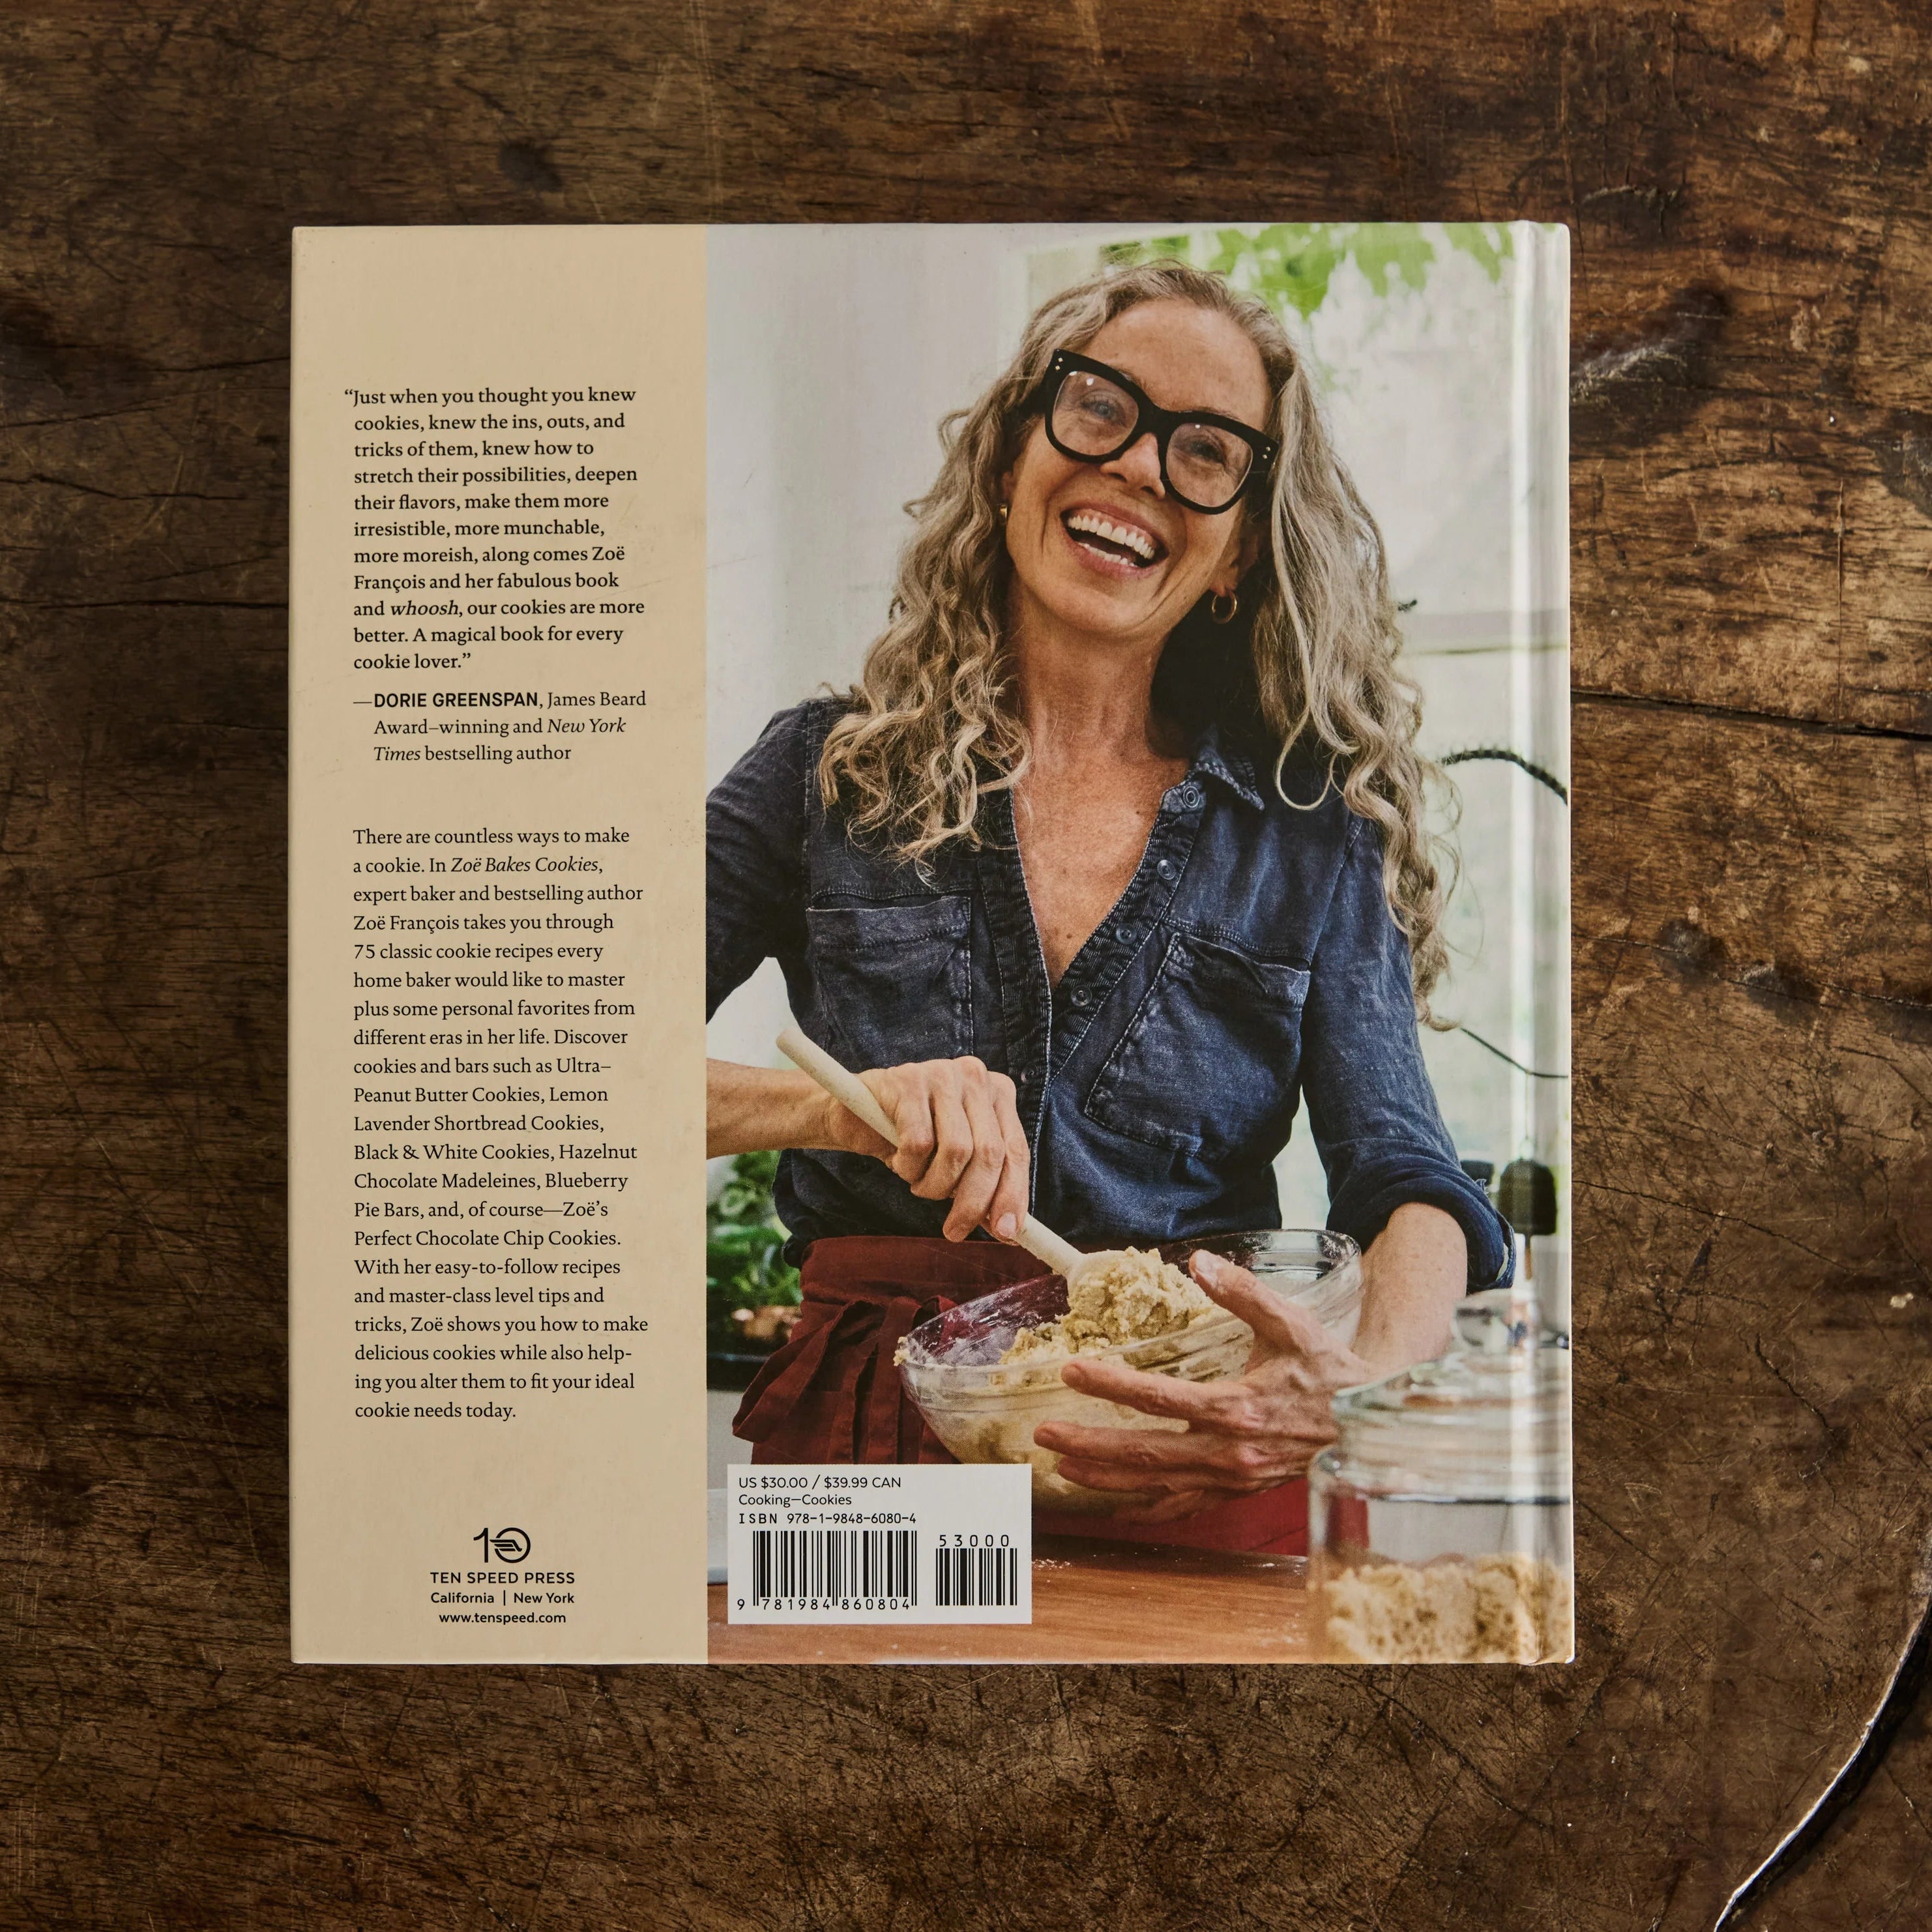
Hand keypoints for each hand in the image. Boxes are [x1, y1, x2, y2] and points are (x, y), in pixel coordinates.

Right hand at [824, 1056, 1030, 1244]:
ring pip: (956, 1151)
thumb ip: (985, 1185)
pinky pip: (918, 1143)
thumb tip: (1008, 1228)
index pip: (1016, 1151)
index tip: (1006, 1232)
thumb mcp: (956, 1161)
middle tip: (955, 1231)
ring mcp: (943, 1075)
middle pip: (990, 1153)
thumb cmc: (912, 1138)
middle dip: (973, 1202)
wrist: (855, 1113)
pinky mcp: (909, 1081)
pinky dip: (909, 1167)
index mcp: (999, 1093)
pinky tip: (899, 1162)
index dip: (1013, 1195)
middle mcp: (977, 1077)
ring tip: (919, 1185)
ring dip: (935, 1185)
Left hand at [1031, 1249, 1375, 1518]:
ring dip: (1105, 1479)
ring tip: (1062, 1466)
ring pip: (1156, 1485)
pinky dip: (1146, 1509)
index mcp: (1236, 1407)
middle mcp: (1228, 1451)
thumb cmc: (1327, 1370)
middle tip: (1044, 1433)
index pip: (1158, 1397)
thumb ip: (1242, 1291)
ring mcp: (1230, 1480)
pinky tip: (1116, 1506)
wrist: (1367, 1422)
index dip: (1109, 1383)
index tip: (1070, 1369)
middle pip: (1144, 1451)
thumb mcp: (1291, 1322)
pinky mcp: (1237, 1493)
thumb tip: (1199, 1260)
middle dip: (1089, 1442)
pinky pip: (1183, 1507)